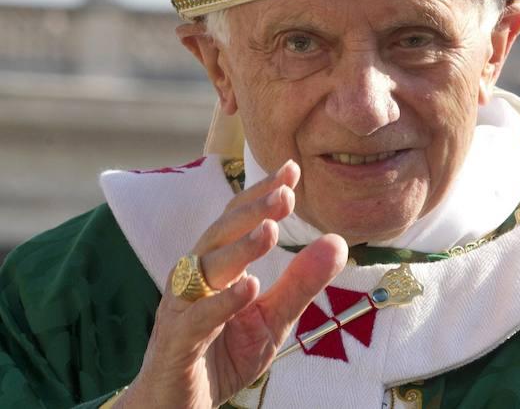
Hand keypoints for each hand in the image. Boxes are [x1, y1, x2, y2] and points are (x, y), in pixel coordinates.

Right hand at [118, 160, 347, 408]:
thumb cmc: (223, 355)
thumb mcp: (272, 318)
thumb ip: (300, 282)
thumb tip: (337, 241)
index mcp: (216, 265)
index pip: (238, 218)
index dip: (262, 192)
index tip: (292, 168)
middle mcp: (195, 277)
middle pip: (221, 233)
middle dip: (253, 210)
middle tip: (286, 192)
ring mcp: (182, 308)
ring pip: (207, 268)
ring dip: (240, 247)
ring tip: (271, 231)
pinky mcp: (177, 343)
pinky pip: (198, 318)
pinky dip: (223, 301)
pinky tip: (250, 286)